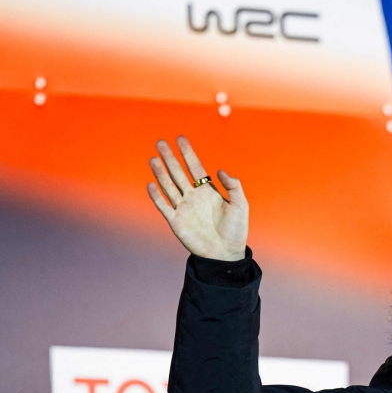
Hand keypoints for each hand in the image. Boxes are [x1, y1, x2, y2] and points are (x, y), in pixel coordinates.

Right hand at [147, 136, 247, 260]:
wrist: (226, 254)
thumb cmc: (236, 230)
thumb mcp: (240, 205)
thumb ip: (233, 186)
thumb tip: (220, 170)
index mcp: (208, 191)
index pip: (195, 167)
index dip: (188, 153)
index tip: (180, 138)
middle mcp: (193, 197)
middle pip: (178, 173)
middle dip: (170, 157)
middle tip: (161, 142)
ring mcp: (183, 208)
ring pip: (168, 186)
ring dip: (160, 173)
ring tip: (154, 158)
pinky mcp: (176, 221)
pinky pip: (163, 206)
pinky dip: (157, 196)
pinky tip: (151, 184)